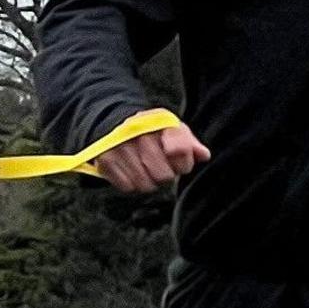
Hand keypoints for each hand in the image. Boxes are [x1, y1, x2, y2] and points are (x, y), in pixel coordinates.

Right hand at [92, 116, 208, 193]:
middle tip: (158, 166)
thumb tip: (203, 155)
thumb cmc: (152, 134)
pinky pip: (127, 187)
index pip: (180, 151)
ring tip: (144, 168)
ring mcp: (120, 146)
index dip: (182, 162)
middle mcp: (138, 131)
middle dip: (164, 175)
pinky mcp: (105, 160)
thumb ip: (190, 144)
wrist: (115, 127)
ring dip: (148, 181)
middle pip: (164, 176)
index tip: (178, 160)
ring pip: (145, 185)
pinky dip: (130, 183)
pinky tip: (130, 171)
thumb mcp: (173, 133)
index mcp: (159, 121)